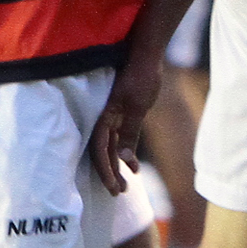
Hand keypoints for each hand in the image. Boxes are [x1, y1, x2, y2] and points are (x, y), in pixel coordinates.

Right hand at [88, 47, 164, 192]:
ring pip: (109, 147)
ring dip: (116, 166)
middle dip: (109, 174)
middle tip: (119, 193)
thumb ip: (130, 133)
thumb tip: (125, 161)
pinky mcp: (121, 114)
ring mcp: (111, 116)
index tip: (115, 188)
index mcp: (104, 117)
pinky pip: (117, 139)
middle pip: (102, 152)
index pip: (100, 151)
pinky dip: (123, 153)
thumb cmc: (142, 76)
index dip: (106, 171)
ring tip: (126, 185)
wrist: (146, 54)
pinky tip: (133, 166)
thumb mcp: (138, 107)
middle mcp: (104, 119)